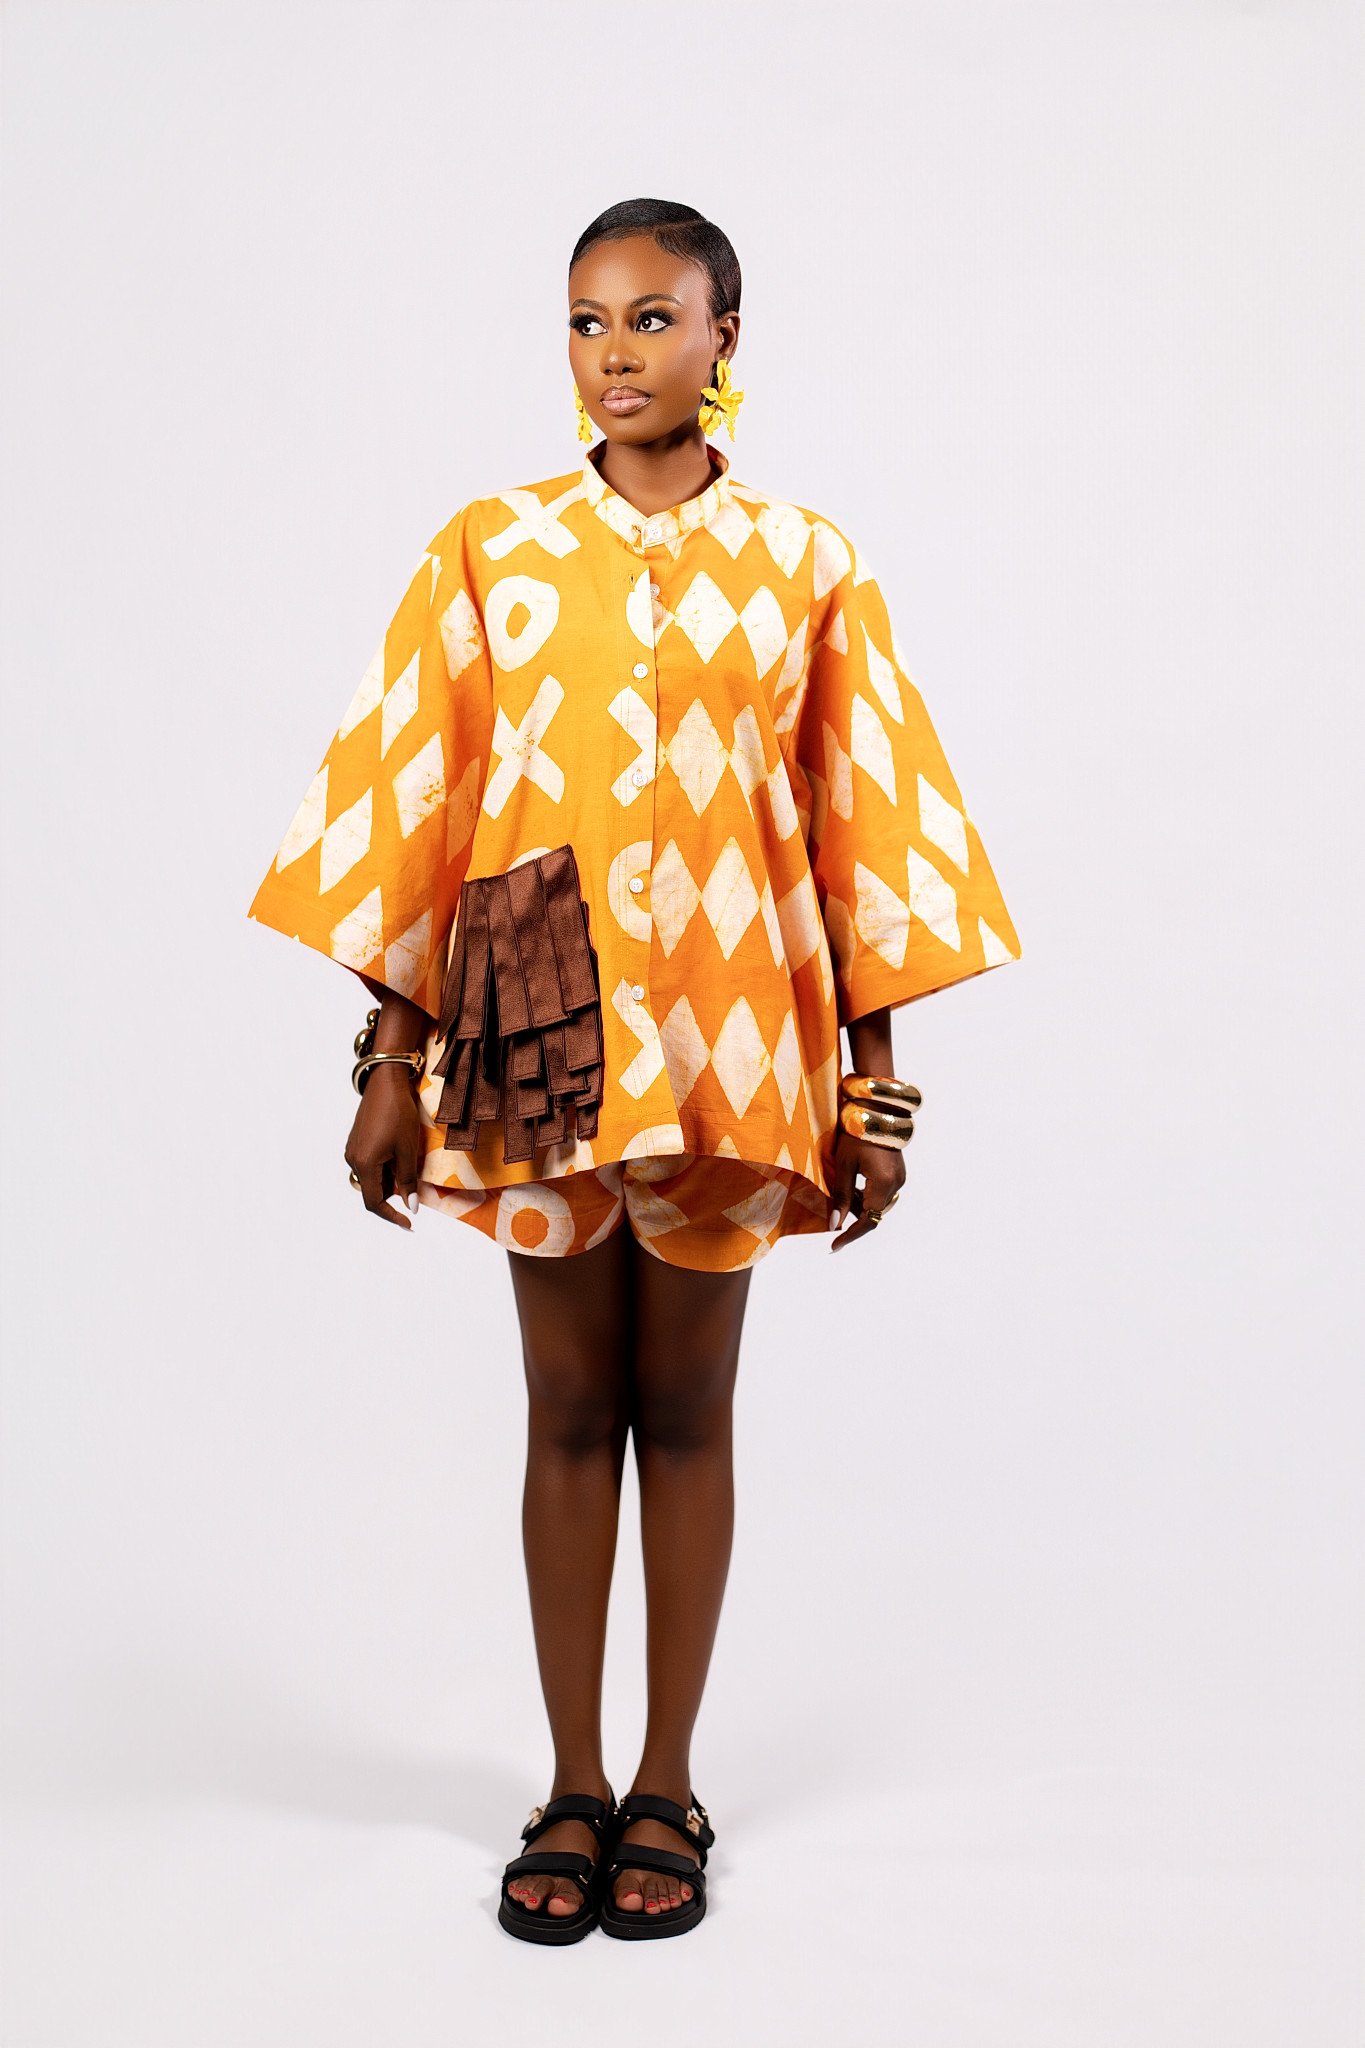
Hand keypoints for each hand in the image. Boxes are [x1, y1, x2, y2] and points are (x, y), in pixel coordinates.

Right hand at [343, 1063, 424, 1228]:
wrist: (385, 1082)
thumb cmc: (398, 1114)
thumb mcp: (407, 1150)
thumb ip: (408, 1181)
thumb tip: (411, 1206)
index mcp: (364, 1164)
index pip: (374, 1202)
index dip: (392, 1215)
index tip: (409, 1223)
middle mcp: (353, 1159)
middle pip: (371, 1190)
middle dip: (393, 1196)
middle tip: (414, 1190)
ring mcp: (352, 1150)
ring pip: (371, 1178)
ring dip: (389, 1181)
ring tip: (408, 1167)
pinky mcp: (356, 1141)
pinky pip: (369, 1165)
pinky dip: (384, 1169)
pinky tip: (399, 1156)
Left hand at [827, 1130, 906, 1251]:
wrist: (876, 1108)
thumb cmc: (856, 1133)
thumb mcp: (844, 1165)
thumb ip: (842, 1196)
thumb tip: (835, 1224)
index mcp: (883, 1183)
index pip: (867, 1220)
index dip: (850, 1235)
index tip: (834, 1246)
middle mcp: (896, 1183)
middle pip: (874, 1214)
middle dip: (853, 1218)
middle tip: (832, 1216)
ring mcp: (900, 1177)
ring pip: (878, 1204)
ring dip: (860, 1206)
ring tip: (840, 1196)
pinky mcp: (898, 1172)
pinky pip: (882, 1193)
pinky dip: (867, 1195)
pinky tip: (853, 1187)